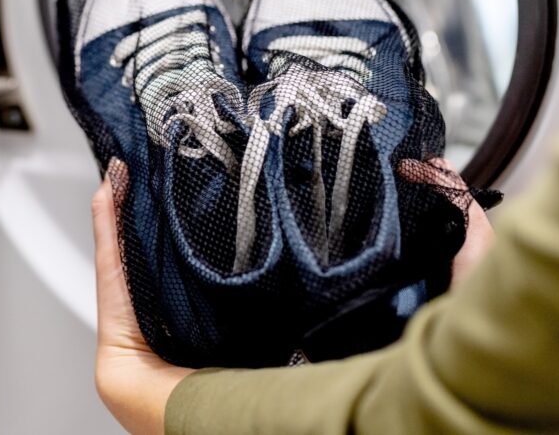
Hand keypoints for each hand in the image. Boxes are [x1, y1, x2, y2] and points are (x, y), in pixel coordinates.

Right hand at [92, 157, 494, 432]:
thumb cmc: (343, 396)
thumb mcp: (419, 306)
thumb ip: (453, 255)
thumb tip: (451, 188)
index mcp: (266, 329)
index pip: (235, 265)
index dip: (223, 218)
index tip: (223, 170)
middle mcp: (210, 339)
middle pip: (177, 266)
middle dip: (168, 214)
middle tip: (165, 162)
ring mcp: (164, 350)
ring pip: (137, 270)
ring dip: (127, 218)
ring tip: (130, 172)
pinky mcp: (125, 359)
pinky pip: (111, 285)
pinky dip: (105, 235)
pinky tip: (110, 193)